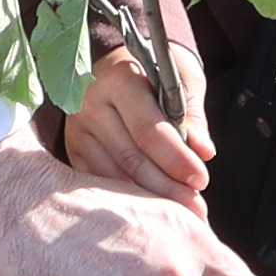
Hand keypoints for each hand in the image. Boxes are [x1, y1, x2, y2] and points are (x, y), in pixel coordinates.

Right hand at [61, 33, 210, 200]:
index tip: (201, 180)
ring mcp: (76, 131)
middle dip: (167, 187)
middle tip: (195, 205)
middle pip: (131, 159)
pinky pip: (101, 183)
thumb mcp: (181, 78)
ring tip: (178, 209)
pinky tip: (151, 206)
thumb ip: (192, 113)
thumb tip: (203, 151)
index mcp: (120, 79)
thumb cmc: (155, 71)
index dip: (176, 159)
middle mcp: (90, 104)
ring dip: (149, 199)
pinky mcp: (72, 151)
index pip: (148, 129)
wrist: (115, 66)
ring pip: (115, 177)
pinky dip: (128, 198)